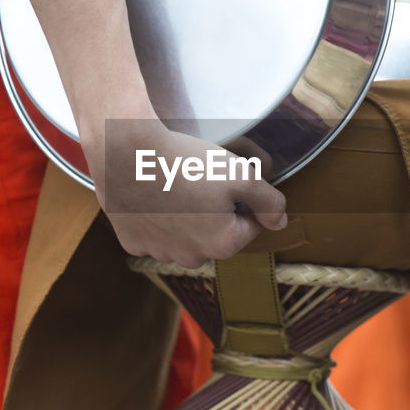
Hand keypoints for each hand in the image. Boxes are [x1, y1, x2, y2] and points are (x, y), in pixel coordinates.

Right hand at [91, 123, 287, 267]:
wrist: (128, 152)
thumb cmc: (187, 162)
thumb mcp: (242, 174)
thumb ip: (269, 201)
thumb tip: (281, 222)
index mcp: (223, 243)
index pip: (250, 225)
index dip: (244, 199)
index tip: (228, 180)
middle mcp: (192, 257)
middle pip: (215, 233)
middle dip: (215, 212)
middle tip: (201, 179)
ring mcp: (159, 252)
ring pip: (183, 236)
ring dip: (185, 217)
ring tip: (176, 185)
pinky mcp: (132, 241)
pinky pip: (153, 234)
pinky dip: (156, 218)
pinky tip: (153, 195)